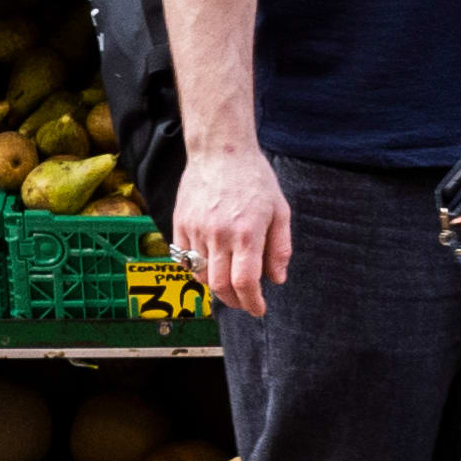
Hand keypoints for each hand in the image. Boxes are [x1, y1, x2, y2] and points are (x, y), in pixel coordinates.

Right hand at [172, 142, 291, 312]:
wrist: (220, 150)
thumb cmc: (255, 179)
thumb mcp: (280, 211)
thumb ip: (279, 248)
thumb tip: (277, 279)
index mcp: (247, 233)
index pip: (245, 283)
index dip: (252, 302)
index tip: (258, 309)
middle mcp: (219, 235)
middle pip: (220, 286)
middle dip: (234, 301)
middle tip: (245, 302)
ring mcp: (195, 229)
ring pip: (201, 275)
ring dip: (216, 287)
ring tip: (230, 283)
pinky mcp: (179, 223)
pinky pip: (184, 259)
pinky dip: (196, 270)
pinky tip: (211, 265)